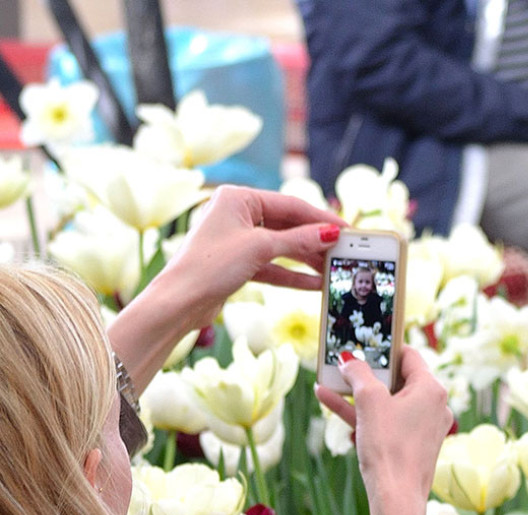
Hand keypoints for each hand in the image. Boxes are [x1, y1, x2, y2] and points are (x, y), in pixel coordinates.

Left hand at [161, 185, 345, 328]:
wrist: (179, 302)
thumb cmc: (210, 266)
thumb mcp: (261, 249)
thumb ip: (299, 241)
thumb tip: (331, 234)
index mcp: (238, 197)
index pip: (291, 205)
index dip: (321, 218)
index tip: (347, 230)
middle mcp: (237, 214)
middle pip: (288, 225)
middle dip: (316, 241)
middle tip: (344, 251)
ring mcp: (237, 239)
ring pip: (282, 247)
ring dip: (307, 259)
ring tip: (333, 269)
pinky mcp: (238, 263)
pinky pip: (272, 265)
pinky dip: (292, 274)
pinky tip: (314, 283)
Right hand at [316, 348, 453, 514]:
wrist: (396, 496)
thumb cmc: (388, 445)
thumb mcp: (369, 401)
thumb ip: (358, 373)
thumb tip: (349, 359)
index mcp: (432, 389)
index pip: (409, 356)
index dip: (385, 348)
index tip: (364, 344)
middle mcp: (435, 405)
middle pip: (398, 379)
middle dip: (367, 373)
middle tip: (344, 363)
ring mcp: (424, 426)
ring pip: (388, 402)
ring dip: (358, 393)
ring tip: (328, 382)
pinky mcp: (412, 444)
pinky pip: (387, 421)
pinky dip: (364, 413)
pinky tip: (330, 402)